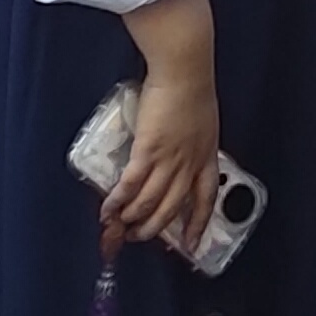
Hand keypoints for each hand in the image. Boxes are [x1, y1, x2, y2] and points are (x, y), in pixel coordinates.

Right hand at [100, 53, 219, 263]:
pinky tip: (108, 210)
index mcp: (207, 155)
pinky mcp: (148, 150)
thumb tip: (177, 157)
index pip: (207, 197)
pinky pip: (131, 185)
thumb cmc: (193, 90)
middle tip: (140, 237)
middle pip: (174, 206)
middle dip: (155, 227)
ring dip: (134, 218)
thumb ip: (193, 144)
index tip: (192, 244)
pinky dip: (118, 201)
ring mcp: (170, 158)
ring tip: (121, 226)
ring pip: (151, 201)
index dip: (199, 223)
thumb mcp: (203, 124)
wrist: (185, 71)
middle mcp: (190, 162)